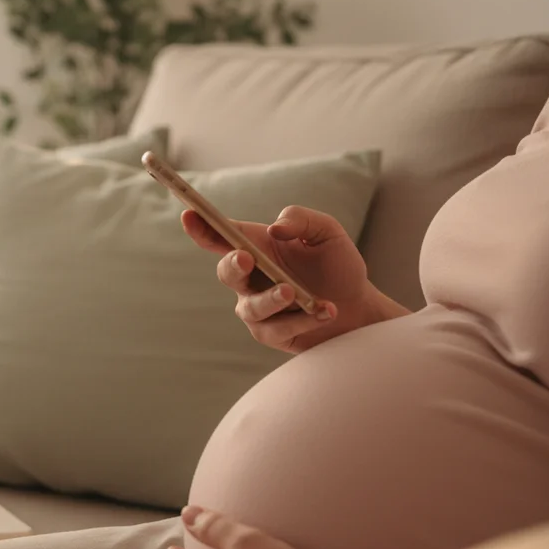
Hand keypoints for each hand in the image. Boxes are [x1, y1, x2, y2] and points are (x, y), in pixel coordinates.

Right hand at [182, 206, 395, 352]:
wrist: (360, 308)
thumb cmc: (338, 266)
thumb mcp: (327, 232)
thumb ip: (301, 219)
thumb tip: (275, 229)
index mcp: (256, 246)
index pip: (221, 236)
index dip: (201, 226)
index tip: (189, 214)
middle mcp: (250, 277)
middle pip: (226, 272)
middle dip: (232, 265)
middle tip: (246, 258)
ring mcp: (256, 307)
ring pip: (250, 306)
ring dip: (271, 299)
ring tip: (295, 294)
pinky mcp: (269, 333)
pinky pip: (275, 328)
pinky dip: (301, 319)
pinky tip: (325, 311)